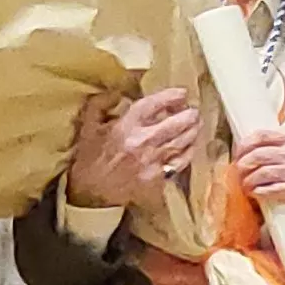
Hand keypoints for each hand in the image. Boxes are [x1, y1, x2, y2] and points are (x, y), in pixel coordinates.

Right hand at [67, 89, 199, 208]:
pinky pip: (181, 162)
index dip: (170, 96)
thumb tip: (117, 92)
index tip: (181, 93)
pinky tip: (191, 145)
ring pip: (182, 142)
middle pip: (176, 124)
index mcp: (126, 127)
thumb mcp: (87, 126)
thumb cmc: (89, 157)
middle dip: (189, 114)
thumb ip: (100, 104)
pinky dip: (189, 151)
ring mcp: (152, 161)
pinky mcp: (158, 178)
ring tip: (196, 124)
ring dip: (193, 131)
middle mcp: (142, 142)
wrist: (89, 192)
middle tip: (193, 110)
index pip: (153, 105)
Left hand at [235, 125, 284, 230]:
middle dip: (243, 166)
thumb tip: (248, 149)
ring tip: (246, 186)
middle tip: (238, 174)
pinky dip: (259, 192)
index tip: (237, 155)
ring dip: (249, 182)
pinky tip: (256, 194)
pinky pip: (271, 189)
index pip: (261, 136)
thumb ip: (278, 146)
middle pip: (258, 155)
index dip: (244, 146)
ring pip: (262, 173)